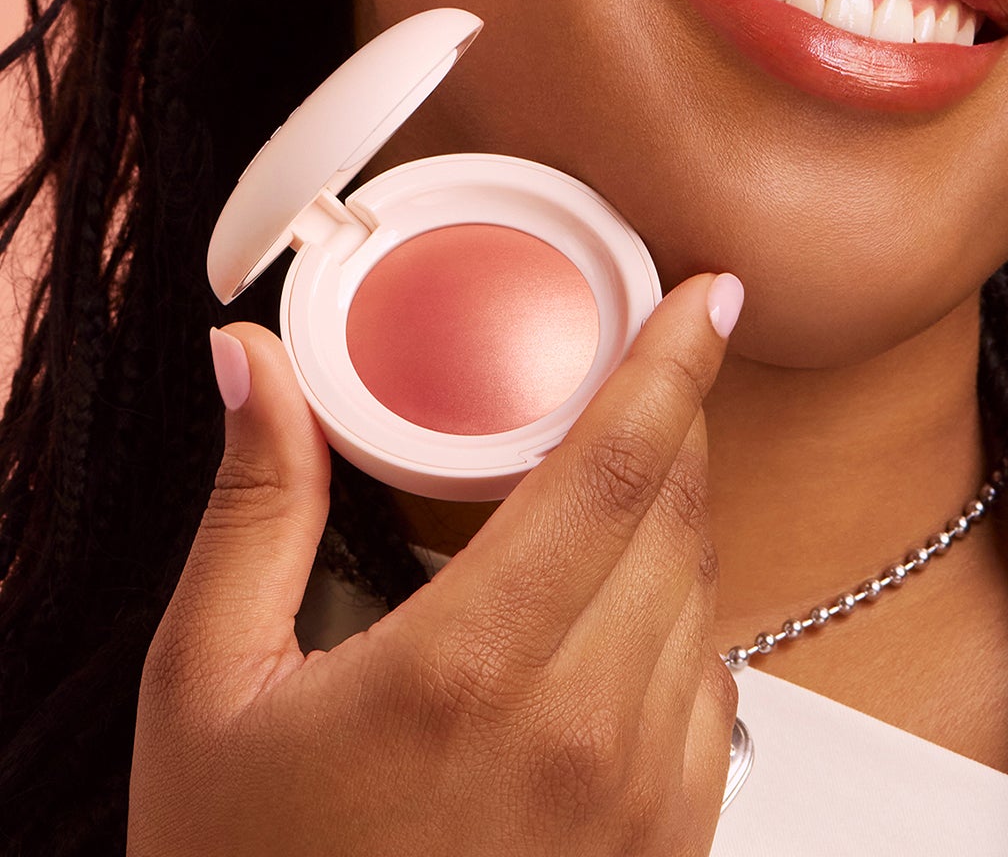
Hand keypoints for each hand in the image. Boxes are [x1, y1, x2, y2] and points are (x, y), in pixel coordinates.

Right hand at [128, 271, 744, 855]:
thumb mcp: (209, 689)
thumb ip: (255, 507)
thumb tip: (249, 362)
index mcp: (469, 671)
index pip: (618, 467)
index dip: (675, 360)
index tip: (708, 293)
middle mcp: (581, 734)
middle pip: (674, 517)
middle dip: (667, 422)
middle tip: (633, 369)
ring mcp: (639, 801)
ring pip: (700, 597)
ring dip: (666, 523)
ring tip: (597, 498)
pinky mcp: (668, 848)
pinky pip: (712, 689)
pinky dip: (675, 622)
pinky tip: (605, 617)